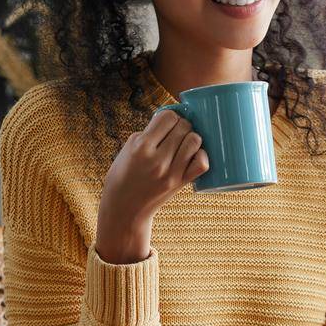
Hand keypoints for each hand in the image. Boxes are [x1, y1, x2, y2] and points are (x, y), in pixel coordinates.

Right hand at [96, 108, 209, 263]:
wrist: (125, 208)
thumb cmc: (124, 175)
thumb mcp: (128, 149)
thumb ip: (148, 133)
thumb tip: (171, 120)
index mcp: (141, 147)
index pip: (168, 117)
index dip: (169, 117)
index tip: (166, 124)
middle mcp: (157, 159)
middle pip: (183, 127)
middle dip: (181, 126)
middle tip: (174, 134)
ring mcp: (170, 173)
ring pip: (194, 140)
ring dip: (191, 138)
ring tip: (183, 144)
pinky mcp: (180, 183)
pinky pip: (201, 163)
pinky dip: (201, 155)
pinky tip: (192, 156)